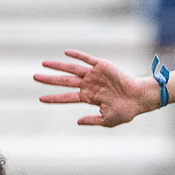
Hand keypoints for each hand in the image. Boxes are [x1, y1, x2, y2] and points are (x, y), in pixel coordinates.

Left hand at [36, 49, 154, 126]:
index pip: (67, 97)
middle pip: (64, 81)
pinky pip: (86, 59)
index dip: (54, 98)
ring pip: (72, 69)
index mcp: (88, 97)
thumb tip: (77, 121)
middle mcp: (88, 85)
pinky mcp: (102, 66)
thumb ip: (92, 120)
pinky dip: (77, 55)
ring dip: (58, 66)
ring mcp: (94, 74)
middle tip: (34, 77)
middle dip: (49, 80)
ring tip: (44, 64)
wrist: (139, 98)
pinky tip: (66, 52)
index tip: (41, 99)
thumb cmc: (125, 111)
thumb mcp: (107, 120)